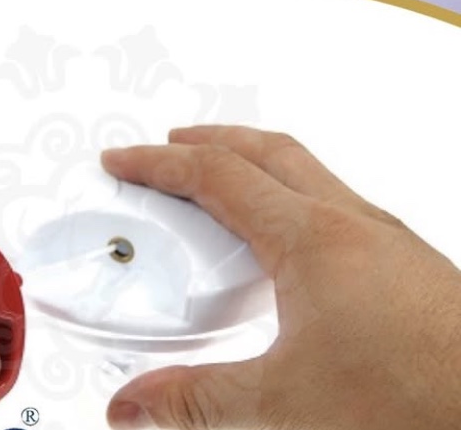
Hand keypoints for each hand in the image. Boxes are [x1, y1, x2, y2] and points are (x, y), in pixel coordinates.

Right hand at [101, 126, 460, 429]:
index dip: (158, 164)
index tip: (124, 161)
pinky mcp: (403, 264)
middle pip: (266, 152)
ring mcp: (383, 240)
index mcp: (312, 238)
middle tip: (171, 147)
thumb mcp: (282, 403)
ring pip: (305, 173)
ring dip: (253, 165)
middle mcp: (352, 225)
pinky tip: (286, 245)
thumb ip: (195, 399)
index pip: (215, 176)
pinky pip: (333, 205)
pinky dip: (291, 200)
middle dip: (208, 141)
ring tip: (221, 186)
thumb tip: (134, 404)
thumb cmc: (421, 397)